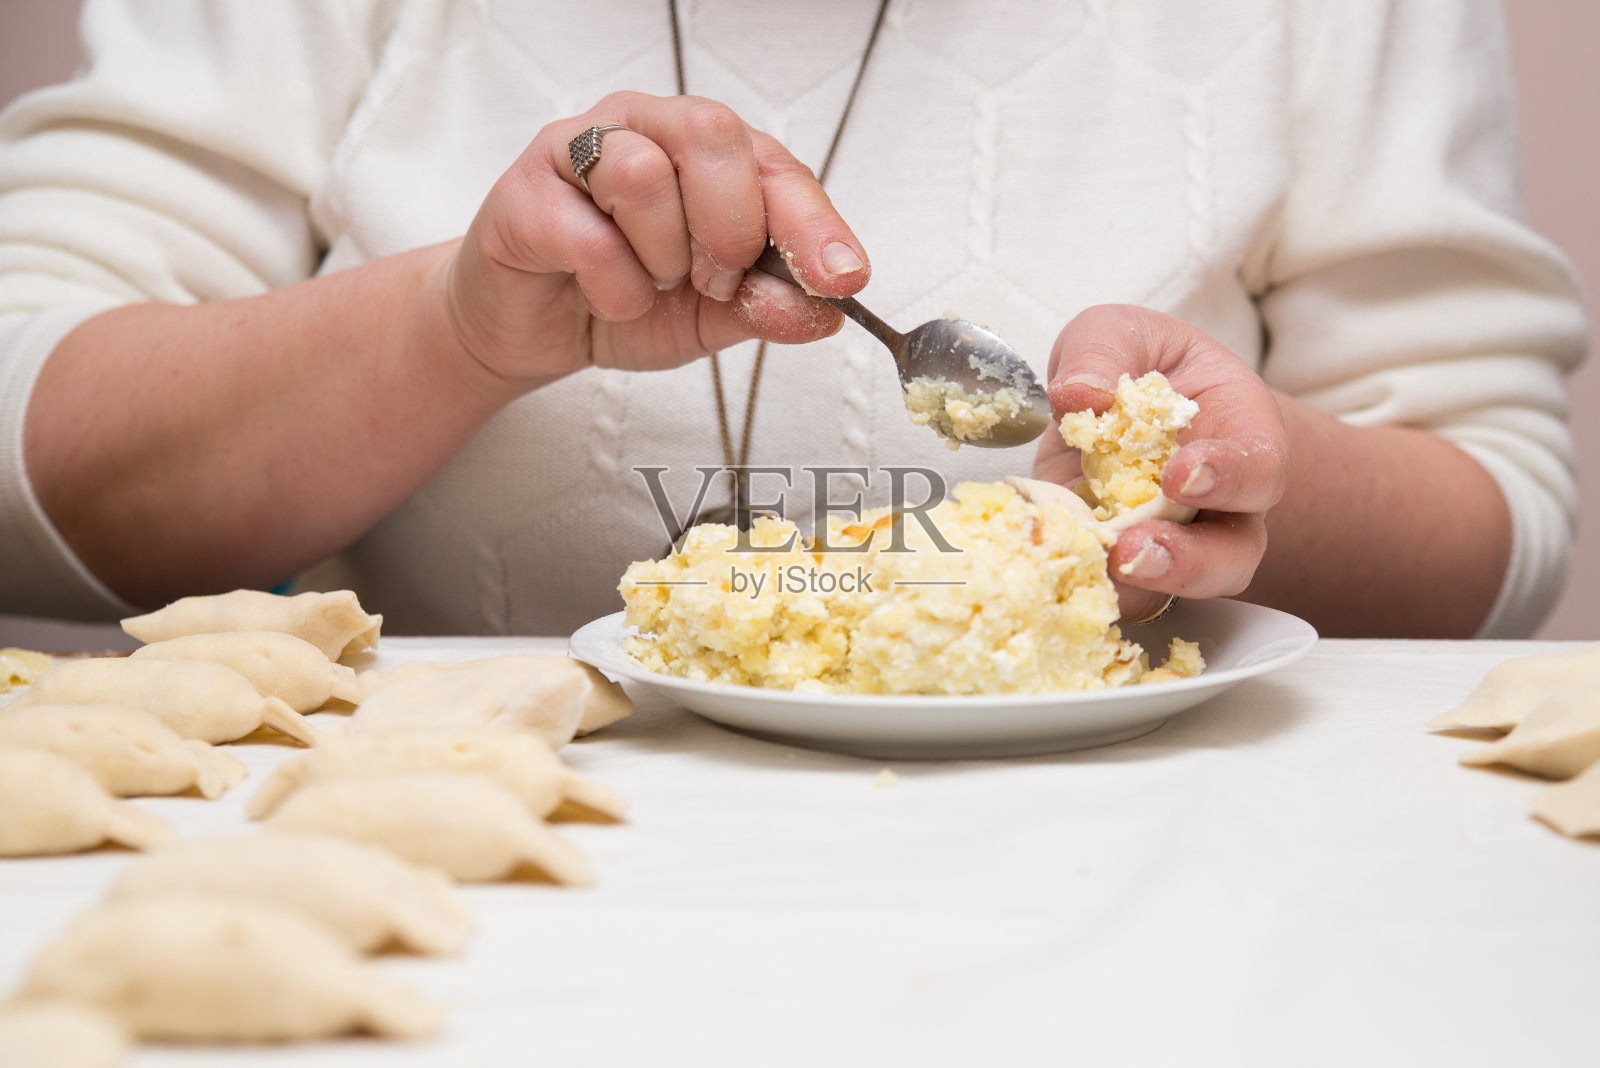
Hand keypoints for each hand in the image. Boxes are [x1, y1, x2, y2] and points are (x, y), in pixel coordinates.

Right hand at [437, 91, 869, 388]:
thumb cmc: (621, 299)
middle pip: (710, 133)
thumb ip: (767, 307)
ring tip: (649, 283)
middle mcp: (645, 129)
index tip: (841, 278)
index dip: (812, 222)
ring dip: (662, 257)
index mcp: (704, 151)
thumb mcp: (713, 317)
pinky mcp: (524, 191)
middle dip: (729, 227)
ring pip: (643, 173)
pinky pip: (589, 234)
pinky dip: (614, 285)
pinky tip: (606, 296)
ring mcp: (578, 150)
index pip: (774, 165)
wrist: (531, 330)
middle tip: (713, 281)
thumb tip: (826, 312)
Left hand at [1032, 305, 1290, 621]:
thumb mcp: (1119, 334)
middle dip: (1191, 561)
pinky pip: (1122, 597)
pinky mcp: (1124, 568)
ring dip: (1142, 588)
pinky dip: (1091, 592)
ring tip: (1101, 572)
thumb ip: (1102, 351)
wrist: (1111, 408)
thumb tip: (1078, 392)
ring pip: (1181, 590)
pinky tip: (1059, 577)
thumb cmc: (1135, 366)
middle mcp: (1222, 503)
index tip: (1181, 474)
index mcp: (1240, 433)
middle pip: (1235, 552)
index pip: (1260, 464)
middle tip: (1136, 550)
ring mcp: (1176, 543)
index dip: (1229, 476)